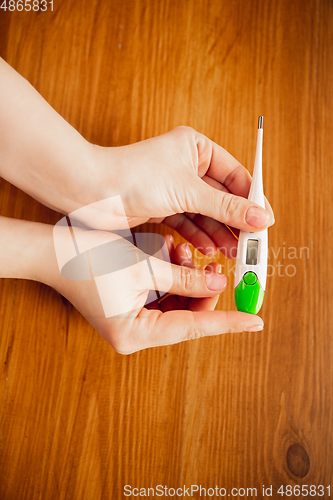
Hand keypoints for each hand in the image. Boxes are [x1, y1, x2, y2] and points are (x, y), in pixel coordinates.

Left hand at [0, 60, 273, 257]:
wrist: (91, 191)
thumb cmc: (133, 177)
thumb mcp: (188, 192)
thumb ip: (225, 207)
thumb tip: (260, 217)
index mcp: (196, 148)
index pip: (235, 174)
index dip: (251, 199)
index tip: (265, 220)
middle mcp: (186, 166)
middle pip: (221, 197)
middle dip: (235, 222)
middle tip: (250, 244)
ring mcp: (174, 187)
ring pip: (205, 213)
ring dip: (218, 233)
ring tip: (232, 253)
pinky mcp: (162, 206)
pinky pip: (188, 222)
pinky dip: (198, 237)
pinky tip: (208, 250)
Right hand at [48, 226, 263, 353]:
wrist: (53, 251)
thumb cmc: (89, 259)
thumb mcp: (144, 267)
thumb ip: (186, 279)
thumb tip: (218, 283)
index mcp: (135, 333)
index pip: (193, 328)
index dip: (227, 323)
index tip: (254, 321)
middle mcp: (134, 333)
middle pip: (187, 316)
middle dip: (202, 289)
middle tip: (214, 265)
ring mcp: (132, 321)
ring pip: (177, 304)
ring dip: (186, 278)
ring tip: (183, 251)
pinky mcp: (130, 306)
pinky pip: (162, 296)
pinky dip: (171, 277)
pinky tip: (172, 254)